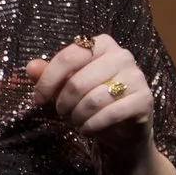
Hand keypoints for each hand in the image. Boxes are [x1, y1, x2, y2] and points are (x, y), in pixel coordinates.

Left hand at [25, 34, 151, 147]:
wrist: (123, 129)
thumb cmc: (93, 102)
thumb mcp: (67, 87)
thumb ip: (49, 75)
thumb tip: (31, 67)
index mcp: (102, 44)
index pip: (69, 57)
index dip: (48, 80)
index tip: (37, 99)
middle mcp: (122, 56)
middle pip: (79, 80)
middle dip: (63, 102)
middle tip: (62, 113)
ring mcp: (136, 77)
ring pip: (94, 98)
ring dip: (78, 116)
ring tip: (76, 121)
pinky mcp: (144, 100)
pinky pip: (111, 113)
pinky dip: (93, 125)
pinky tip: (87, 130)